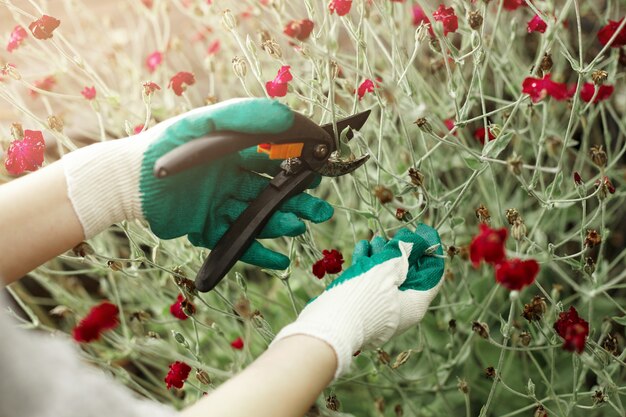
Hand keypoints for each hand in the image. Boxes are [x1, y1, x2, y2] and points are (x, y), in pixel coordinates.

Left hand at [62, 98, 332, 268]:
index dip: (299, 166)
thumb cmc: (166, 145)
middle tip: (322, 212)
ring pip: (258, 217)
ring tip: (299, 228)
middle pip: (272, 192)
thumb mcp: (208, 122)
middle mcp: (230, 179)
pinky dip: (258, 252)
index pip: (275, 158)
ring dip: (281, 224)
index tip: (320, 173)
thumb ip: (247, 116)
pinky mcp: (206, 228)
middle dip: (298, 202)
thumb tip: (290, 118)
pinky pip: (237, 242)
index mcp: (233, 152)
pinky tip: (280, 260)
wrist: (126, 180)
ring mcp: (219, 204)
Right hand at [271, 225, 443, 377]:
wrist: (331, 326)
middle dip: (401, 252)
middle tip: (396, 235)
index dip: (430, 252)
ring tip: (375, 239)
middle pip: (408, 275)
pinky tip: (363, 248)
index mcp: (415, 304)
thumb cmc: (365, 297)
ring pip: (386, 278)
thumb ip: (401, 254)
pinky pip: (370, 284)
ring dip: (382, 256)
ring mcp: (381, 311)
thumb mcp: (388, 269)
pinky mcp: (363, 309)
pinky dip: (368, 266)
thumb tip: (412, 243)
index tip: (424, 233)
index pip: (432, 275)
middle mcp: (401, 309)